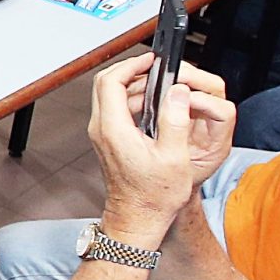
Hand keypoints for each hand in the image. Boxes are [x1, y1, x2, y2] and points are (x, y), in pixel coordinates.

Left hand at [86, 52, 225, 237]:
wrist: (137, 220)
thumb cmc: (154, 197)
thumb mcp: (174, 157)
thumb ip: (175, 120)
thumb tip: (177, 92)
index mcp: (114, 129)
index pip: (112, 82)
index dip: (131, 64)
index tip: (152, 60)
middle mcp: (101, 130)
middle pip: (106, 84)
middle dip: (131, 70)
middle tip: (157, 69)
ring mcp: (102, 135)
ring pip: (109, 95)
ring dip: (133, 85)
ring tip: (161, 86)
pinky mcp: (107, 141)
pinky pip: (115, 109)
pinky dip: (132, 100)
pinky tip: (155, 106)